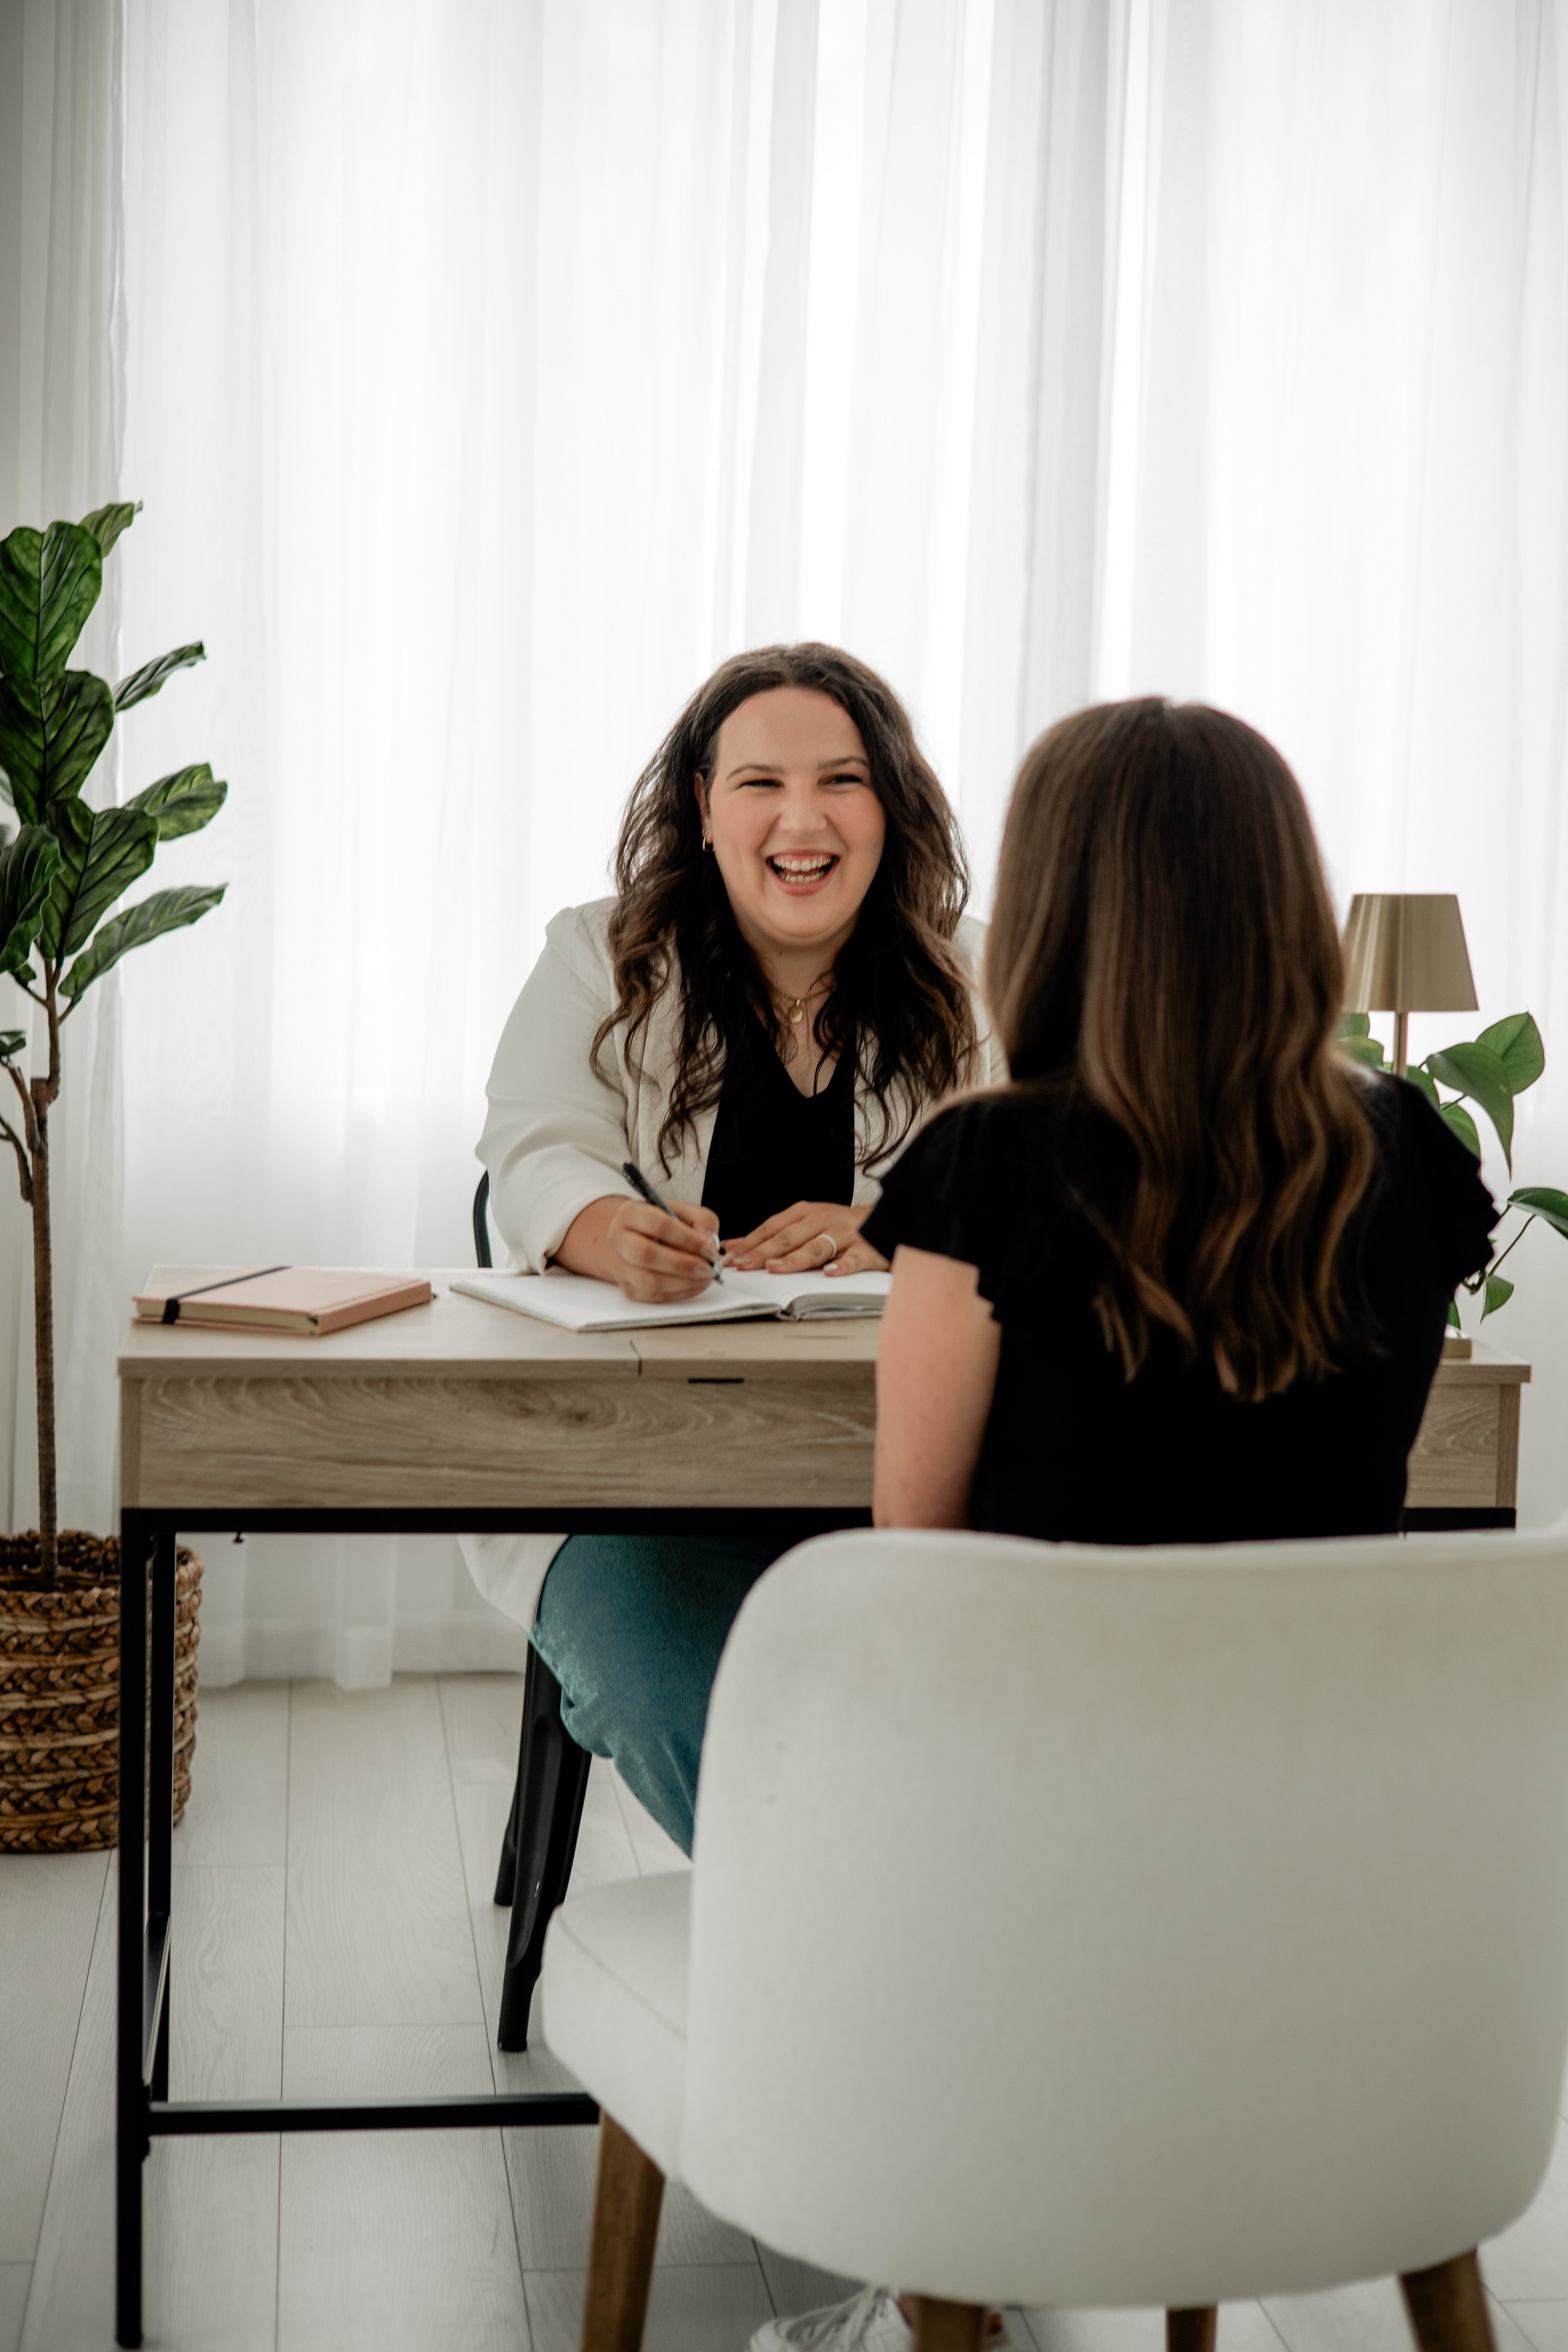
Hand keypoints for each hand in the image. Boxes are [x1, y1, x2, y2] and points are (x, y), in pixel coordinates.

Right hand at [555, 1194, 721, 1301]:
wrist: (638, 1238)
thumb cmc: (664, 1224)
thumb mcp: (685, 1212)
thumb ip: (702, 1221)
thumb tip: (709, 1242)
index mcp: (631, 1213)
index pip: (658, 1225)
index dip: (687, 1239)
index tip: (708, 1249)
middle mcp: (619, 1239)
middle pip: (646, 1255)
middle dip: (683, 1264)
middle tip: (708, 1268)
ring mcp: (620, 1266)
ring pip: (648, 1281)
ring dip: (683, 1283)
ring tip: (705, 1277)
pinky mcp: (627, 1287)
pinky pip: (652, 1296)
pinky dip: (679, 1293)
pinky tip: (695, 1284)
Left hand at [723, 1200, 887, 1276]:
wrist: (887, 1221)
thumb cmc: (840, 1228)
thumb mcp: (805, 1225)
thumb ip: (772, 1236)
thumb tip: (733, 1246)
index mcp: (806, 1213)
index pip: (772, 1227)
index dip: (750, 1242)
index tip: (730, 1258)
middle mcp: (823, 1219)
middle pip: (788, 1237)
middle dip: (763, 1252)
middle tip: (743, 1265)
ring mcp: (845, 1234)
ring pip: (817, 1246)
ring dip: (795, 1258)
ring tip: (777, 1268)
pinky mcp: (867, 1248)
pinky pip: (853, 1258)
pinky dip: (842, 1265)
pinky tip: (830, 1273)